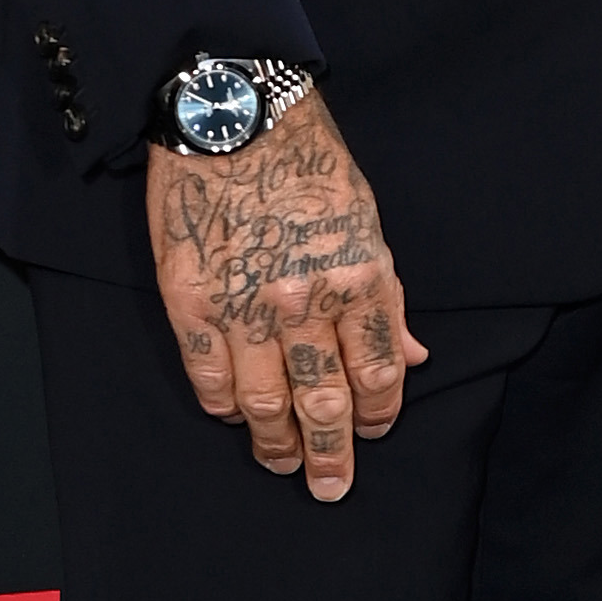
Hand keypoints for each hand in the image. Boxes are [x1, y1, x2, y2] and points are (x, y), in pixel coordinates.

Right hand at [147, 84, 423, 496]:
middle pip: (323, 402)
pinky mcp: (191, 303)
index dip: (378, 414)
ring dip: (276, 443)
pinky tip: (234, 417)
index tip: (372, 432)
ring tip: (282, 463)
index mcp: (360, 278)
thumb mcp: (368, 221)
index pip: (379, 373)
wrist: (232, 114)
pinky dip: (224, 406)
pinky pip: (209, 378)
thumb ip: (386, 295)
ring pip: (264, 403)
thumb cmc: (307, 162)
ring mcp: (244, 307)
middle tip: (331, 486)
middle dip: (330, 453)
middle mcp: (305, 302)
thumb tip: (410, 357)